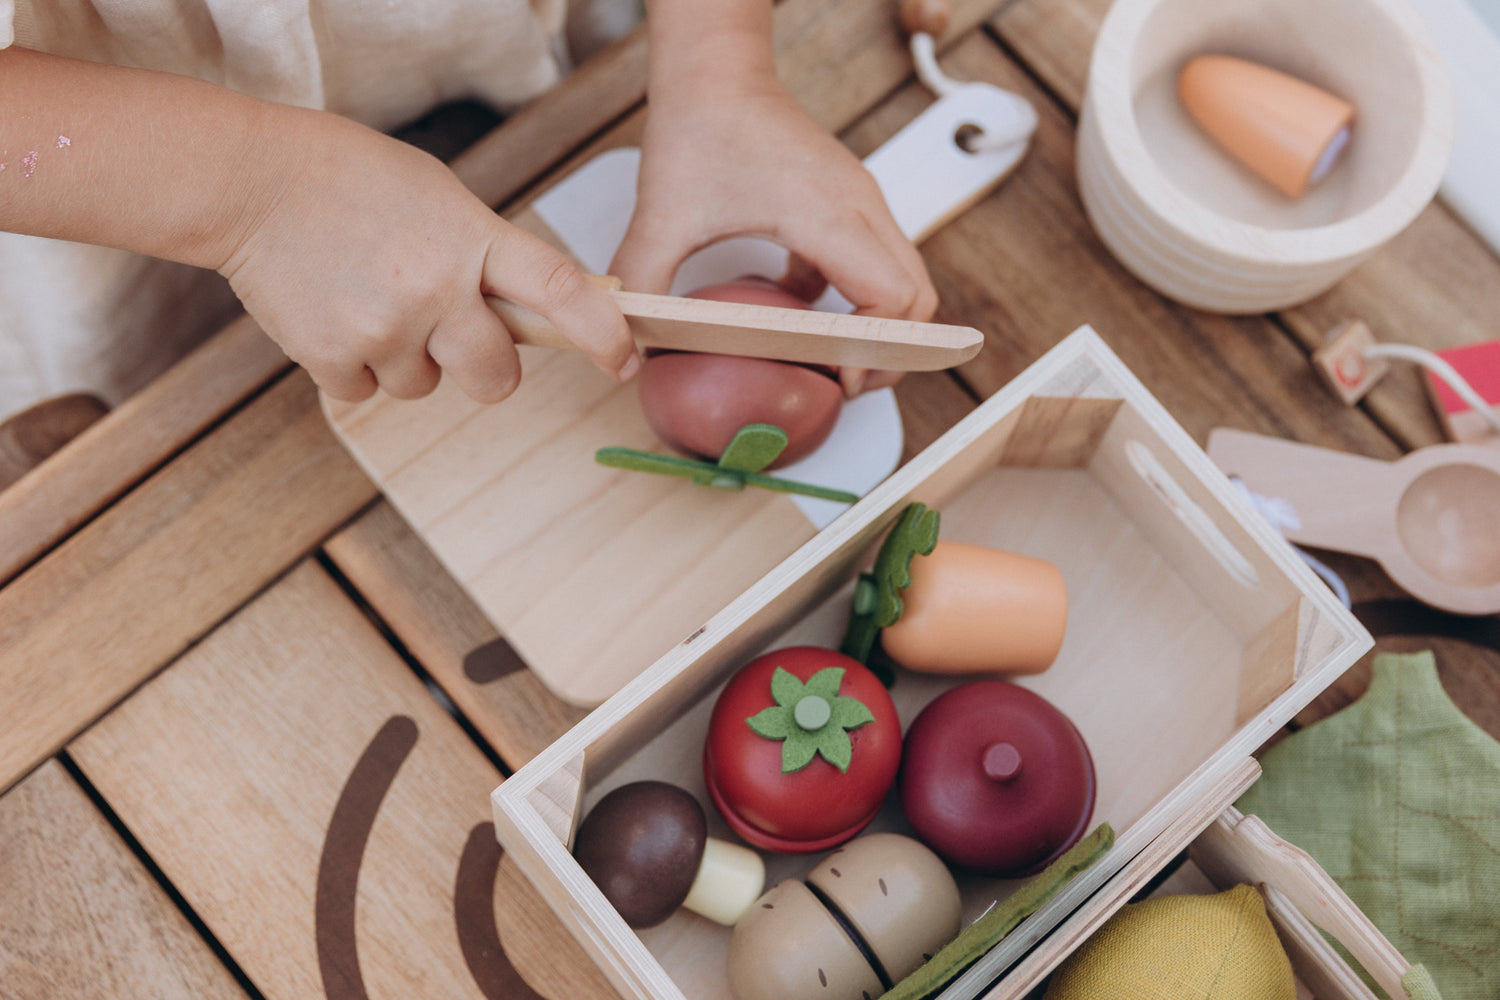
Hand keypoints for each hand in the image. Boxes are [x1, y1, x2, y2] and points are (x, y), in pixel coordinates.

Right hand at [219, 110, 637, 402]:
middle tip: (455, 336)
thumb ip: (488, 254)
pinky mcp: (332, 356)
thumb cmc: (353, 182)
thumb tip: (538, 313)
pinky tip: (332, 310)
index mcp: (473, 239)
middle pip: (496, 378)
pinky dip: (352, 364)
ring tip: (368, 297)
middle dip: (485, 370)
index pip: (559, 292)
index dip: (601, 334)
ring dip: (406, 357)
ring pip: (424, 386)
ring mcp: (384, 328)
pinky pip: (366, 392)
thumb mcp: (442, 198)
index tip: (624, 362)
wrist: (252, 182)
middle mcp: (436, 289)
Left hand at [611, 74, 933, 395]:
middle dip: (890, 353)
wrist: (717, 71)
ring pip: (904, 282)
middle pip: (917, 300)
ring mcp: (861, 204)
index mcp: (826, 213)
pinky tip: (794, 309)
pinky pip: (874, 264)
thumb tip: (627, 347)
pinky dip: (851, 298)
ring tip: (828, 361)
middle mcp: (859, 207)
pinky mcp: (849, 205)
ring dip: (877, 327)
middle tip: (842, 384)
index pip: (892, 299)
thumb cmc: (701, 126)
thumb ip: (642, 285)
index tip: (834, 378)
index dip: (874, 351)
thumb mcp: (661, 216)